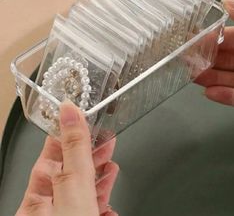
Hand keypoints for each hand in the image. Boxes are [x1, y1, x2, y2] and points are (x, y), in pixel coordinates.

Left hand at [16, 101, 118, 215]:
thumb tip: (68, 111)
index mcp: (36, 199)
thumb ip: (73, 151)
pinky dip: (102, 201)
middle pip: (71, 172)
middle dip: (91, 153)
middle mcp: (49, 211)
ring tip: (111, 163)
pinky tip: (109, 202)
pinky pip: (91, 210)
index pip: (52, 154)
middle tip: (105, 138)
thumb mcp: (72, 188)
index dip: (71, 133)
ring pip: (83, 193)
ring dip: (99, 176)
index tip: (85, 118)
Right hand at [195, 0, 233, 106]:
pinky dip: (223, 96)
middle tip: (182, 60)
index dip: (209, 39)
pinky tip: (209, 93)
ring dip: (208, 78)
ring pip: (227, 78)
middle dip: (203, 60)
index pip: (227, 38)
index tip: (189, 39)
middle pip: (223, 59)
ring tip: (190, 76)